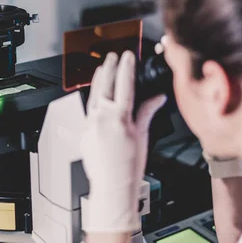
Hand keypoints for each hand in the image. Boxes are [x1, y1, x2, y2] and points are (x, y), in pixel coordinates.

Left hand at [80, 51, 166, 233]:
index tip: (128, 56)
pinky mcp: (85, 132)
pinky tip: (97, 94)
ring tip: (102, 68)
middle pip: (105, 85)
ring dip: (98, 79)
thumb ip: (147, 112)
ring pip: (93, 95)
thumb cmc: (129, 167)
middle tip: (113, 56)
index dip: (126, 67)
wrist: (112, 187)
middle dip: (109, 67)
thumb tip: (157, 98)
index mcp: (120, 118)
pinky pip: (89, 109)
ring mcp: (90, 124)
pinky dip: (94, 98)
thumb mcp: (142, 136)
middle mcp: (102, 118)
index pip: (124, 84)